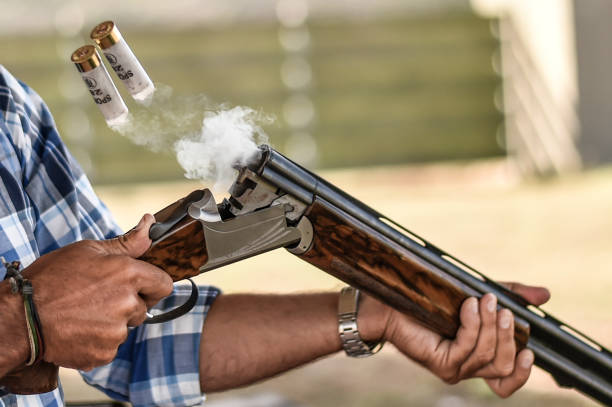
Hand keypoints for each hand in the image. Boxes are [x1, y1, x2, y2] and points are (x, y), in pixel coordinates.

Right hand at [22, 214, 172, 369]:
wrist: (21, 317)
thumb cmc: (51, 279)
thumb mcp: (88, 250)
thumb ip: (127, 242)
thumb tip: (149, 223)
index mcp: (129, 275)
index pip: (164, 284)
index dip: (152, 284)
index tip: (139, 286)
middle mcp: (128, 303)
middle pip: (143, 307)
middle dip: (127, 304)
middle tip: (98, 298)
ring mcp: (117, 331)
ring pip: (125, 327)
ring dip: (111, 323)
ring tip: (82, 313)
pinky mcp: (105, 353)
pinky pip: (110, 346)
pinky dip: (97, 340)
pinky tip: (77, 329)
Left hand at [379, 283, 549, 396]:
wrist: (392, 303)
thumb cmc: (433, 299)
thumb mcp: (477, 295)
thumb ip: (510, 295)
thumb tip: (544, 295)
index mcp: (478, 358)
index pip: (507, 382)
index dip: (523, 373)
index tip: (530, 350)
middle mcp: (468, 368)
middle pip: (504, 366)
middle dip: (508, 336)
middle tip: (502, 308)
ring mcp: (454, 368)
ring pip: (488, 357)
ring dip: (490, 326)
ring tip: (485, 300)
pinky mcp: (441, 362)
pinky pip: (467, 348)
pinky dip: (472, 325)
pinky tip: (468, 306)